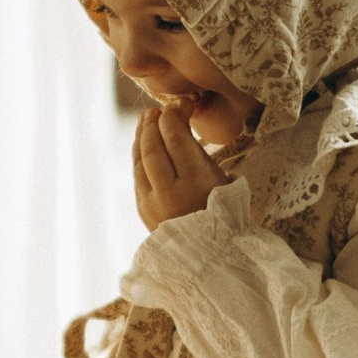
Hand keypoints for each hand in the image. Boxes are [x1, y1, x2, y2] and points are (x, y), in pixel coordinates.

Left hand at [133, 101, 217, 231]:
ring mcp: (152, 203)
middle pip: (153, 148)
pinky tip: (143, 142)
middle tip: (157, 109)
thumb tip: (177, 121)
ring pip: (140, 160)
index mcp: (196, 183)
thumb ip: (196, 151)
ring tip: (147, 119)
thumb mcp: (218, 178)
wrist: (210, 253)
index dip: (173, 115)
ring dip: (141, 136)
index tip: (179, 104)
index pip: (175, 139)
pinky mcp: (142, 209)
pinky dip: (138, 154)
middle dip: (153, 124)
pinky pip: (137, 174)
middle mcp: (170, 193)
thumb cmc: (220, 208)